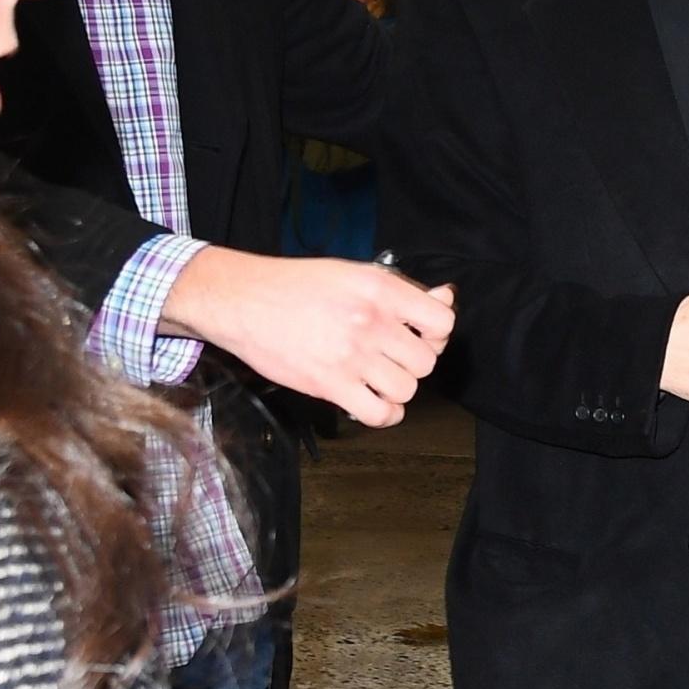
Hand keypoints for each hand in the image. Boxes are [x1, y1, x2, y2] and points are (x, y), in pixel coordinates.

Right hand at [162, 248, 453, 427]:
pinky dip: (385, 413)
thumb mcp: (354, 273)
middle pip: (426, 361)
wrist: (243, 302)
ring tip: (379, 377)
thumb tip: (445, 298)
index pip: (442, 322)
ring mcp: (351, 356)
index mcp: (379, 289)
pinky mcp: (331, 385)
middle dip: (413, 362)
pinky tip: (374, 400)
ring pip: (407, 389)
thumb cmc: (296, 286)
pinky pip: (381, 414)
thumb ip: (401, 290)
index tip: (419, 335)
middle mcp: (370, 322)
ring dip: (398, 388)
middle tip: (392, 356)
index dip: (435, 333)